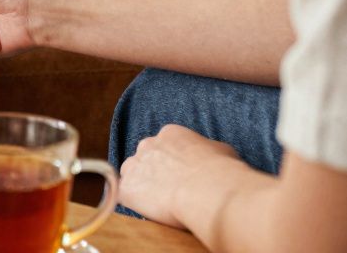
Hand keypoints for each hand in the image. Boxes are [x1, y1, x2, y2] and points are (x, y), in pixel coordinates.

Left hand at [119, 124, 244, 227]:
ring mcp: (134, 166)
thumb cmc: (221, 172)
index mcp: (170, 134)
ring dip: (142, 187)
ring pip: (132, 175)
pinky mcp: (127, 189)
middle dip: (154, 172)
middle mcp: (147, 145)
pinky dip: (135, 204)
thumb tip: (209, 155)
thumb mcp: (221, 150)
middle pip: (144, 159)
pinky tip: (150, 211)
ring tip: (160, 202)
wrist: (209, 191)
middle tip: (170, 189)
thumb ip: (207, 150)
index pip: (164, 146)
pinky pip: (124, 196)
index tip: (180, 175)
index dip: (171, 163)